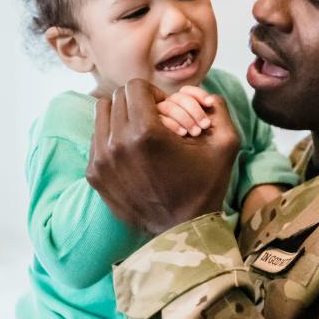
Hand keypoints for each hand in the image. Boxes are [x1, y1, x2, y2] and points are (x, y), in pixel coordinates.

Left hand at [87, 79, 239, 233]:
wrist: (181, 232)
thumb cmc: (204, 187)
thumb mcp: (225, 145)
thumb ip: (217, 108)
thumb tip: (199, 92)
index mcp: (146, 132)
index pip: (135, 86)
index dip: (154, 93)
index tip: (164, 110)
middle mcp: (117, 144)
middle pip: (117, 98)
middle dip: (137, 103)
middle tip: (154, 120)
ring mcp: (101, 161)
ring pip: (101, 115)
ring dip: (120, 117)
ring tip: (139, 133)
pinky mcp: (94, 175)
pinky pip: (96, 139)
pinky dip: (111, 138)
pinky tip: (131, 153)